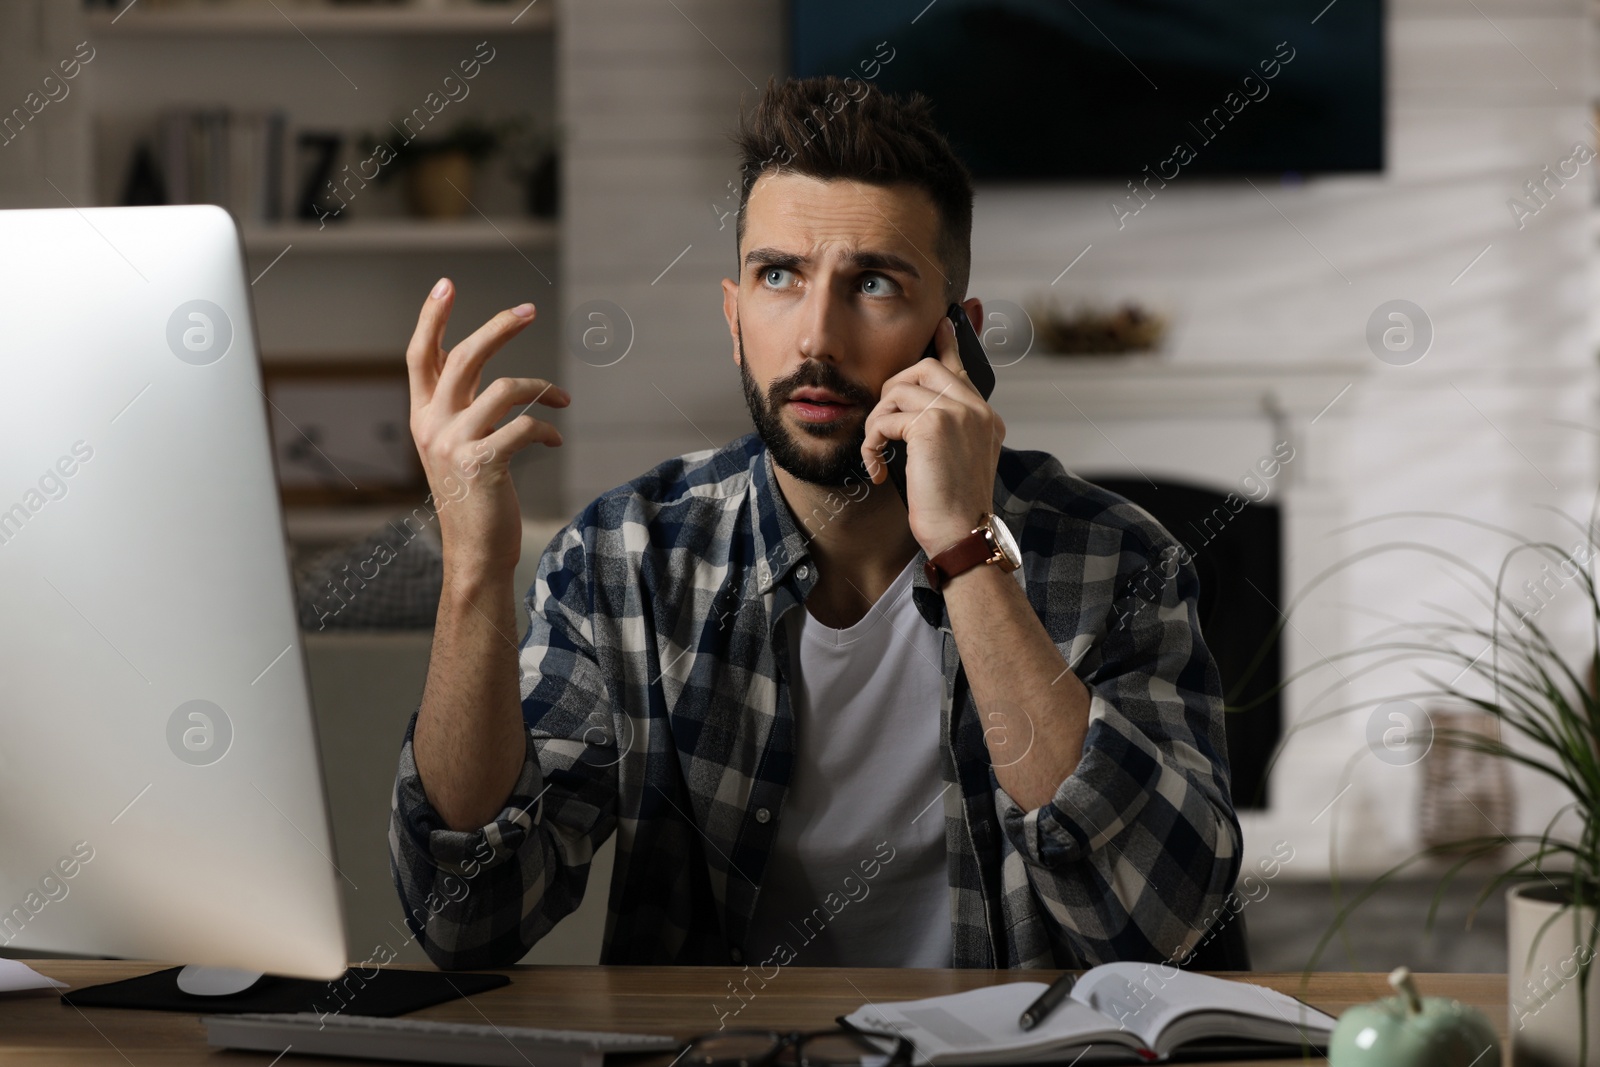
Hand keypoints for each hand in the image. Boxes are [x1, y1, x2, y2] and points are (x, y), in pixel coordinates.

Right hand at [406, 278, 569, 576]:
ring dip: (541, 387)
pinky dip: (547, 428)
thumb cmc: (473, 497)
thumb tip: (481, 367)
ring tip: (561, 399)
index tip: (446, 284)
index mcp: (423, 416)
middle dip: (497, 327)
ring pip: (503, 388)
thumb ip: (463, 407)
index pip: (420, 355)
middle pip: (463, 358)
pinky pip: (524, 426)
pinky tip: (555, 437)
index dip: (432, 318)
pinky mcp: (482, 464)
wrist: (474, 552)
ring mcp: (454, 445)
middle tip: (528, 309)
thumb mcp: (457, 446)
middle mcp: (431, 425)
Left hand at [860, 315, 1004, 556]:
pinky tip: (878, 468)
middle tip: (882, 424)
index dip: (948, 344)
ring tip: (877, 452)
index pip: (961, 369)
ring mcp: (957, 414)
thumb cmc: (953, 509)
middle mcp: (976, 409)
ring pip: (898, 391)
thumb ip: (948, 431)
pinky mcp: (932, 426)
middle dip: (892, 390)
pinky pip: (885, 419)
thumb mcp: (957, 463)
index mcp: (986, 418)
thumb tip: (914, 412)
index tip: (941, 324)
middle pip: (924, 368)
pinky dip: (871, 443)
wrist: (962, 535)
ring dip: (876, 421)